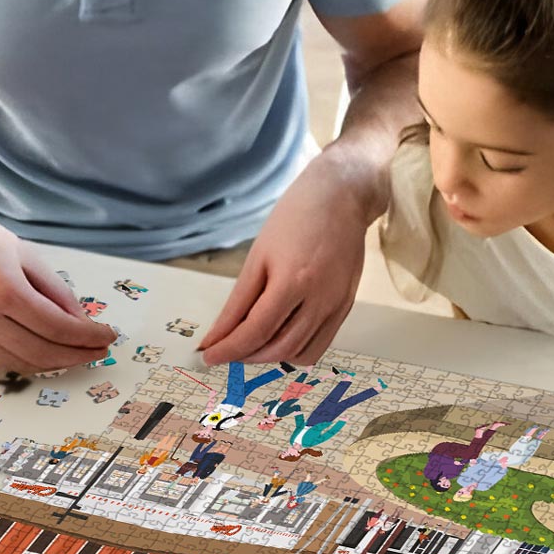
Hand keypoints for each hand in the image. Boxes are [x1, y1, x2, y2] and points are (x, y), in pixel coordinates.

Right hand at [0, 195, 114, 370]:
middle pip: (41, 352)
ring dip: (54, 363)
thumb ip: (56, 290)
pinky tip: (47, 351)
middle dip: (76, 356)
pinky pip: (1, 357)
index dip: (87, 337)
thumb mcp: (26, 254)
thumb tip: (81, 321)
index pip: (57, 327)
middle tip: (98, 351)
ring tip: (77, 354)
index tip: (107, 337)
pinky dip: (28, 359)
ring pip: (21, 362)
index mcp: (4, 290)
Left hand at [199, 155, 379, 365]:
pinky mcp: (346, 307)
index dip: (228, 348)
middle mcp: (319, 300)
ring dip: (270, 356)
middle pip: (278, 347)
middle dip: (246, 355)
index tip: (207, 355)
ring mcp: (337, 306)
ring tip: (249, 344)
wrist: (343, 197)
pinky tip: (278, 337)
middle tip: (224, 350)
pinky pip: (320, 344)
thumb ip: (239, 301)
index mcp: (293, 281)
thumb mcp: (258, 255)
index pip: (256, 331)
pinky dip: (295, 350)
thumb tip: (218, 334)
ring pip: (300, 353)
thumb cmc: (296, 217)